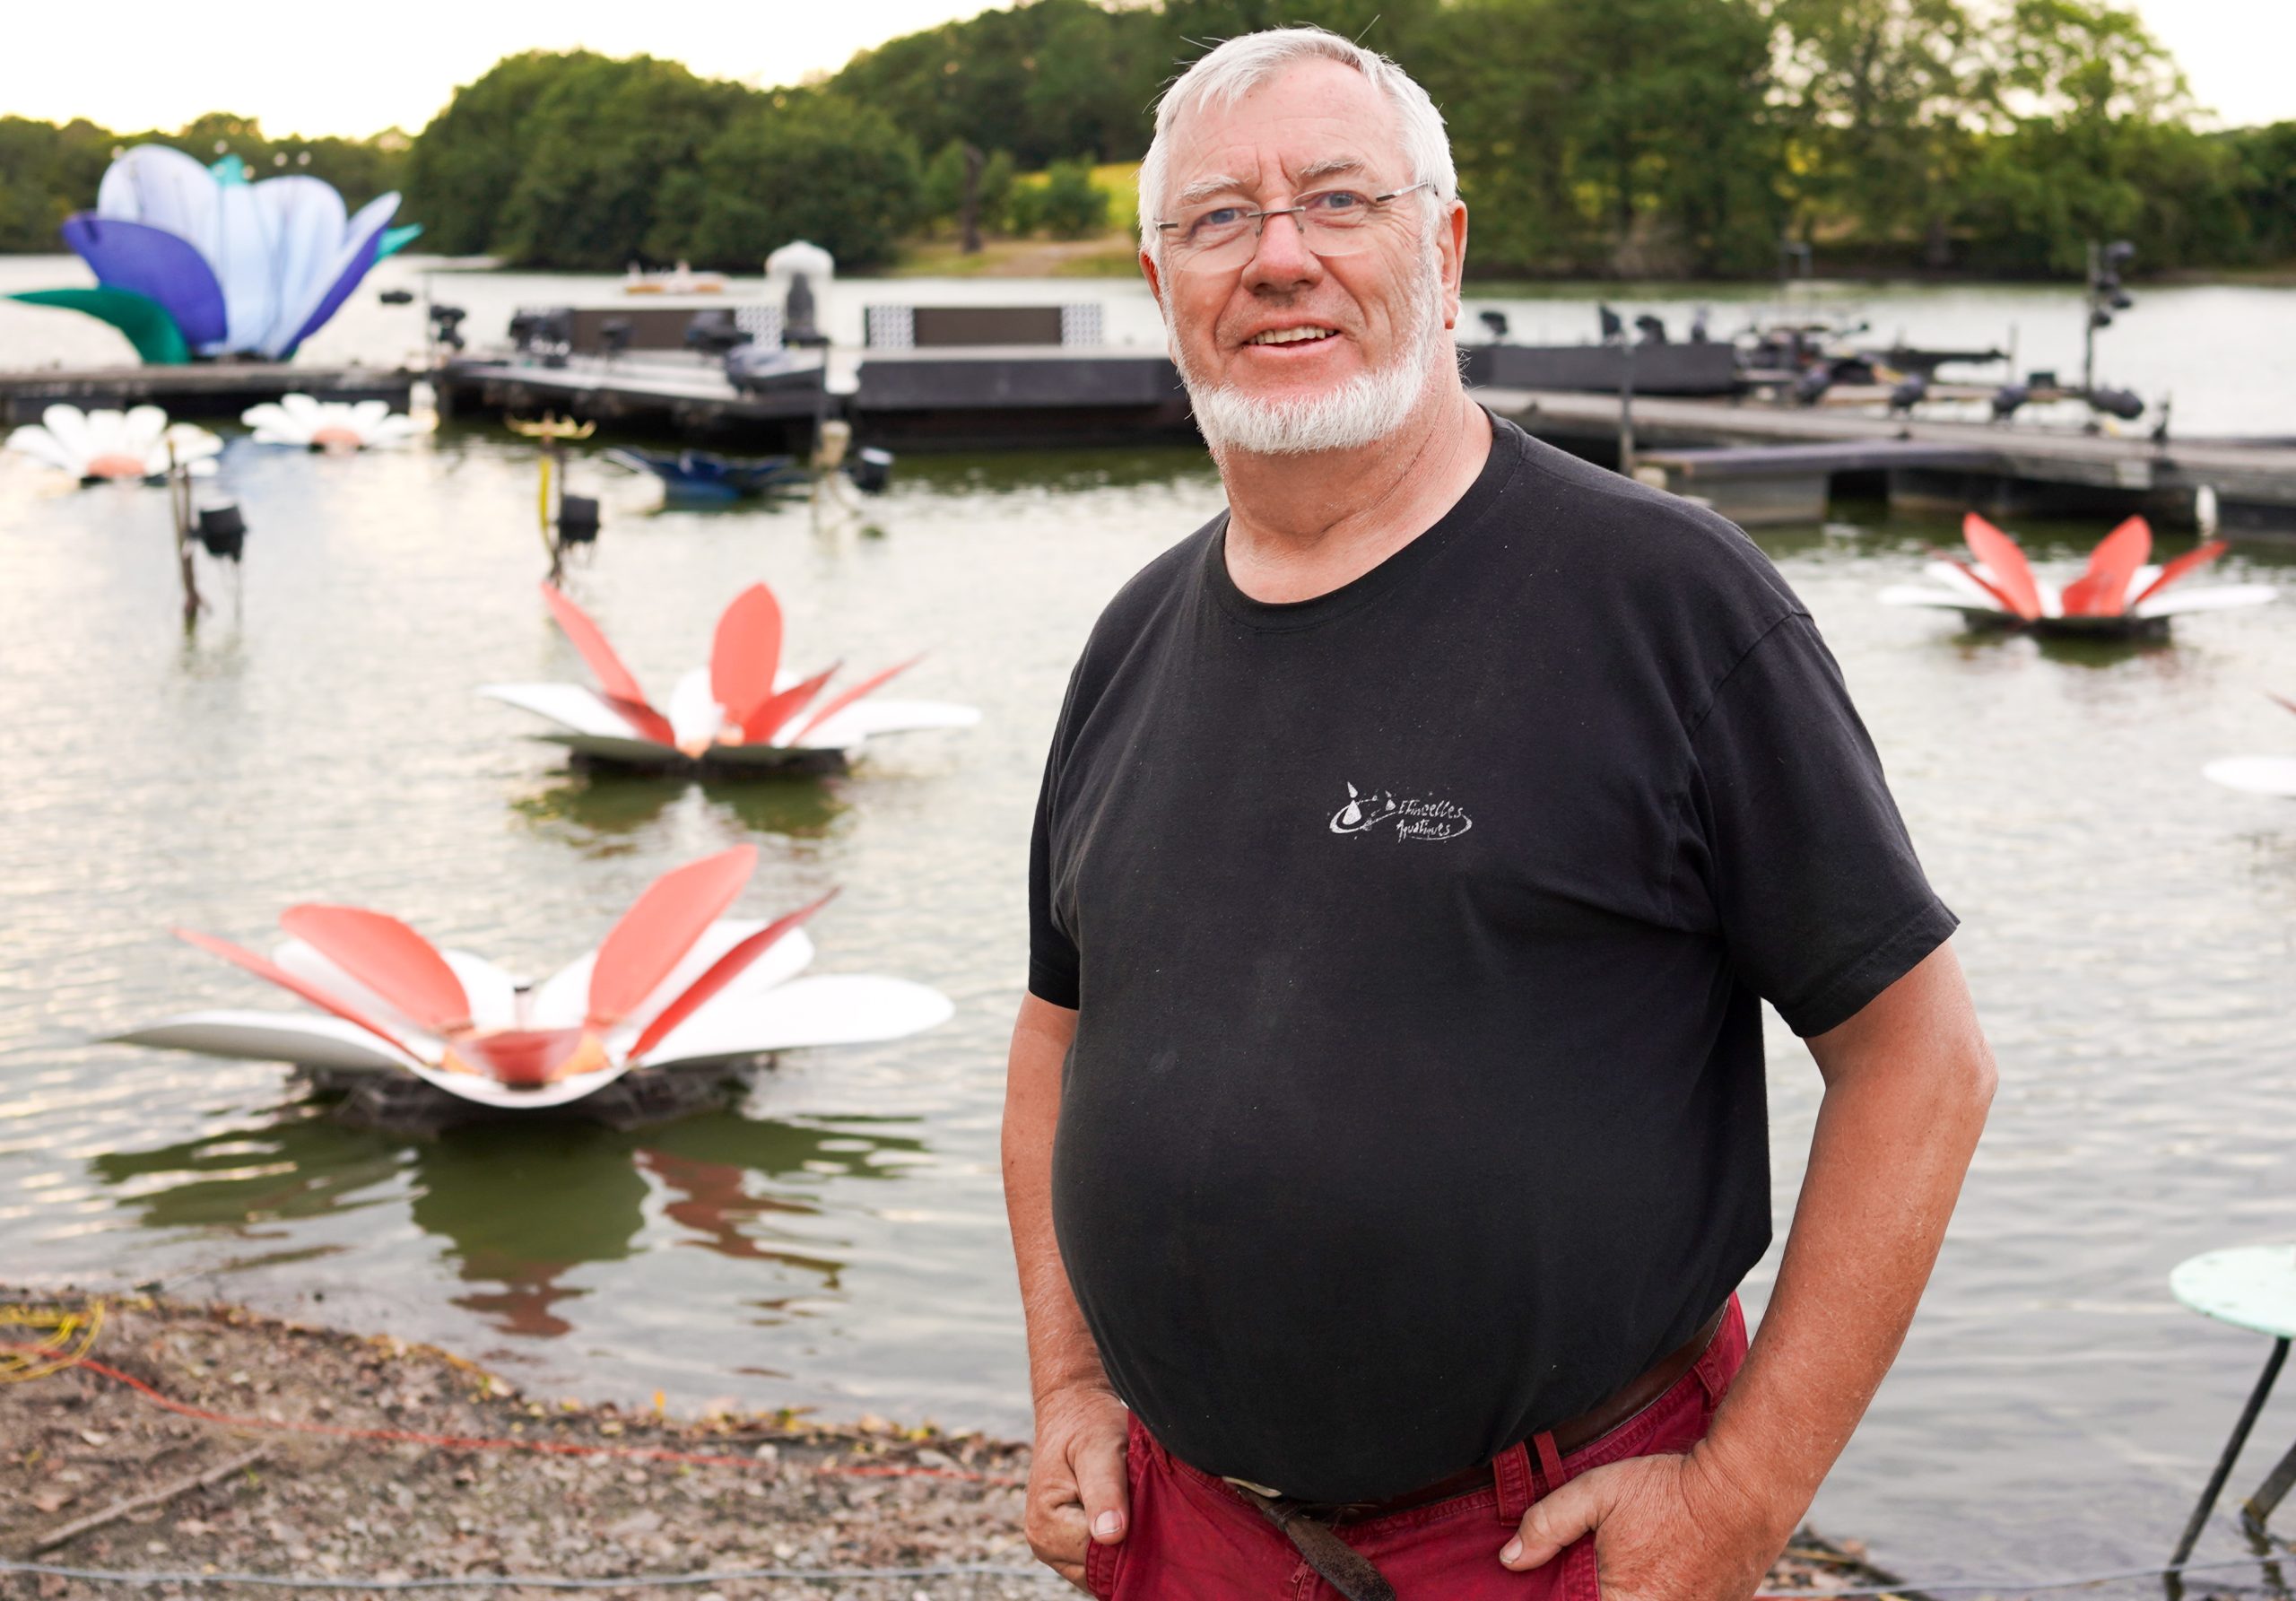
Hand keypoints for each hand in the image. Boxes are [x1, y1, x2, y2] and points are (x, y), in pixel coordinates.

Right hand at [1024, 1382, 1130, 1591]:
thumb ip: (1105, 1491)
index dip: (1132, 1538)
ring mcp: (1053, 1547)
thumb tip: (1110, 1536)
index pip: (1100, 1557)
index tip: (1147, 1505)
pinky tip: (1127, 1514)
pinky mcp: (1067, 1543)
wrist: (1074, 1408)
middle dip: (1128, 1544)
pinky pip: (1101, 1561)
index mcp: (1046, 1525)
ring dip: (1125, 1544)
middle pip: (1101, 1569)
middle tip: (1144, 1500)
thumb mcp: (1101, 1448)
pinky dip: (1119, 1544)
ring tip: (1132, 1502)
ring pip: (1103, 1569)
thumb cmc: (1088, 1423)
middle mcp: (1043, 1543)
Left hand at [1497, 1446, 1783, 1600]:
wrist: (1744, 1489)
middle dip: (1591, 1591)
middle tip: (1595, 1568)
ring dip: (1627, 1590)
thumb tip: (1510, 1559)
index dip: (1565, 1596)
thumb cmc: (1670, 1490)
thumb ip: (1548, 1525)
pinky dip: (1657, 1591)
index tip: (1559, 1583)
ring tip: (1629, 1565)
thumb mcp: (1598, 1492)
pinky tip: (1652, 1569)